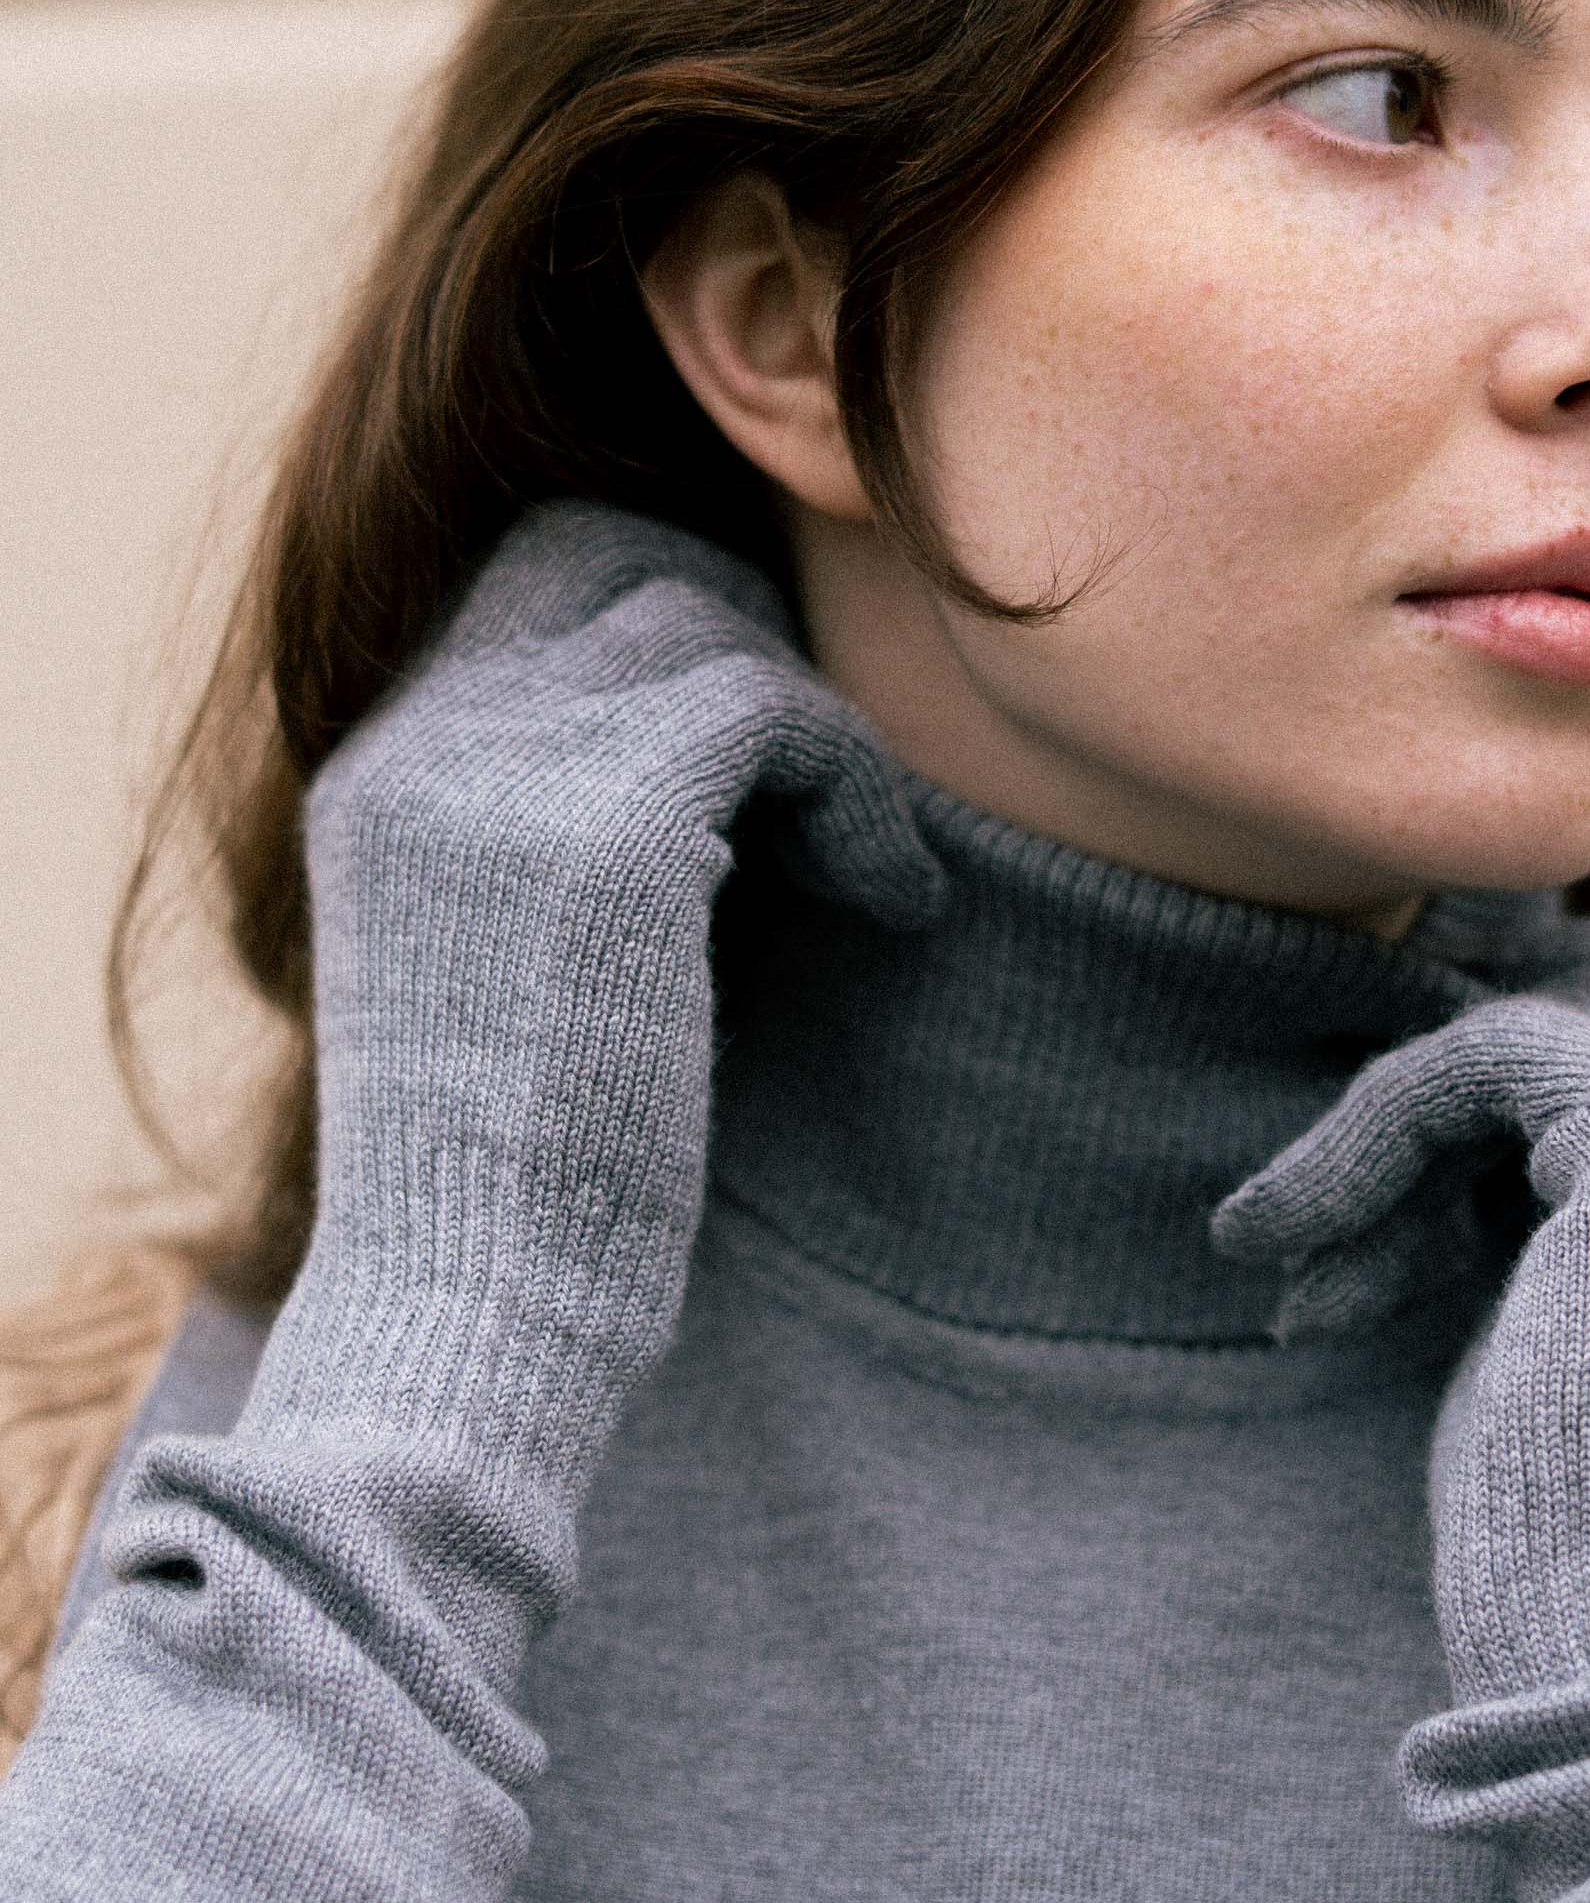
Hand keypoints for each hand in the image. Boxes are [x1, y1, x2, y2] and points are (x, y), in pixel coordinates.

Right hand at [0, 498, 946, 1902]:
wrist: (464, 1334)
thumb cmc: (508, 1211)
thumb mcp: (504, 985)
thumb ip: (559, 854)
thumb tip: (704, 792)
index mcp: (376, 778)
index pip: (531, 583)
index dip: (669, 627)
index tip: (768, 744)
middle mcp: (419, 744)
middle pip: (620, 568)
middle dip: (751, 652)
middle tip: (835, 777)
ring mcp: (502, 776)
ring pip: (717, 640)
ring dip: (820, 738)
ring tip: (872, 864)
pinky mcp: (612, 834)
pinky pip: (782, 723)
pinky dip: (863, 806)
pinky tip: (899, 908)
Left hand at [1213, 921, 1589, 1696]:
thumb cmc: (1556, 1526)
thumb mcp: (1554, 1304)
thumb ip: (1535, 1177)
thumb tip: (1435, 1039)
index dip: (1555, 999)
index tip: (1397, 1085)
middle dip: (1443, 1077)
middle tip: (1319, 1169)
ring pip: (1528, 1026)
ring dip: (1382, 1131)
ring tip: (1282, 1246)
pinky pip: (1481, 1056)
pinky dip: (1362, 1139)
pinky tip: (1276, 1241)